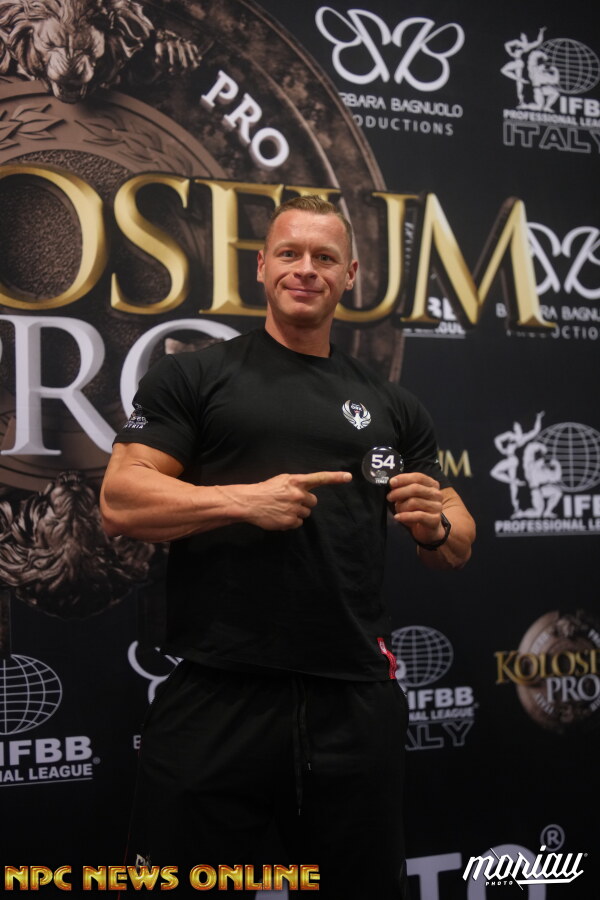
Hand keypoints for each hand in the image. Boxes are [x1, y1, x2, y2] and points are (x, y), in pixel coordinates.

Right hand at [219, 471, 351, 530]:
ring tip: (282, 509)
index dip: (335, 478)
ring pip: (305, 514)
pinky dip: (290, 522)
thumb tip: (307, 492)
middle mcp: (297, 494)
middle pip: (313, 502)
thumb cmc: (265, 490)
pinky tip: (279, 517)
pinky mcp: (289, 521)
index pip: (319, 478)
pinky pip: (298, 524)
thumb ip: (296, 484)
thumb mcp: (281, 481)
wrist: (249, 502)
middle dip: (304, 503)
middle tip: (290, 502)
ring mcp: (294, 508)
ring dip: (297, 513)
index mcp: (296, 481)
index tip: (348, 477)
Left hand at [386, 472, 445, 544]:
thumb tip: (392, 483)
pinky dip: (405, 516)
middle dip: (399, 492)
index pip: (418, 477)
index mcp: (432, 485)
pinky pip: (418, 516)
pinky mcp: (435, 519)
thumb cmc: (417, 510)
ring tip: (398, 510)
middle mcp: (436, 494)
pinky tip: (397, 517)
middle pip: (415, 488)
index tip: (391, 482)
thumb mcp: (410, 497)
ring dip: (401, 506)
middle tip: (389, 497)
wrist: (427, 530)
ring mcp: (437, 507)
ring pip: (414, 502)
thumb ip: (404, 488)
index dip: (403, 479)